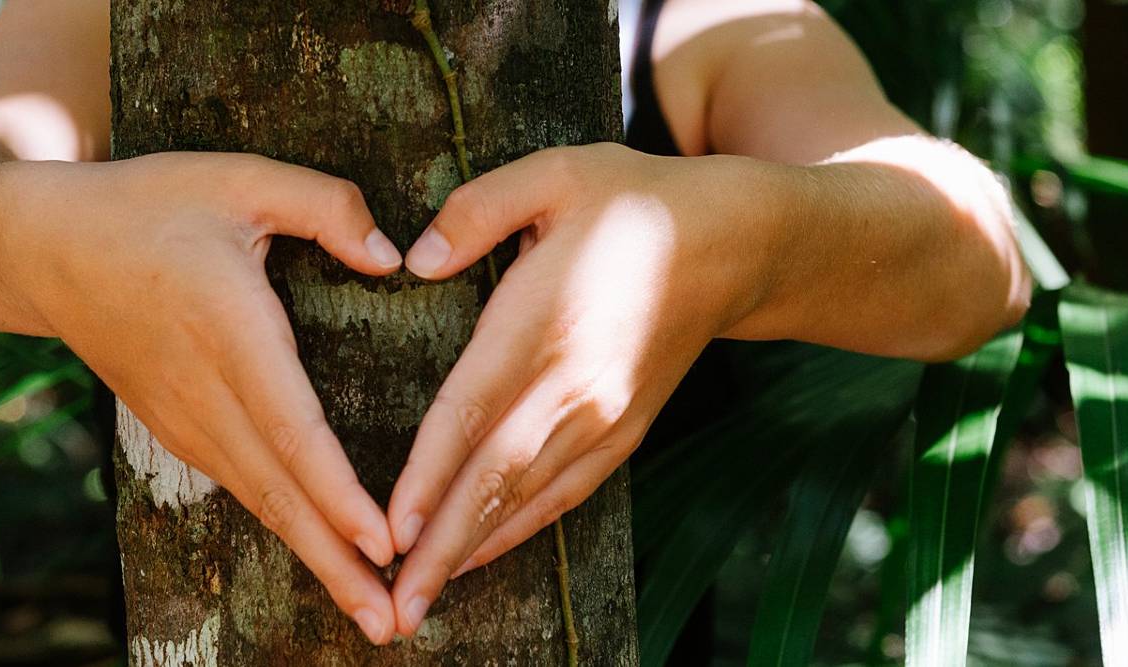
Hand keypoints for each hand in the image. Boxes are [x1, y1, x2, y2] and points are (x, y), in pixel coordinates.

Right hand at [0, 153, 404, 643]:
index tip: (381, 542)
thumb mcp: (237, 175)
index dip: (336, 491)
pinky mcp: (174, 428)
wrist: (36, 248)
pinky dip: (284, 529)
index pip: (289, 426)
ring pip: (258, 502)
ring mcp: (182, 418)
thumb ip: (325, 204)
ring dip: (315, 561)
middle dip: (336, 563)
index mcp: (226, 328)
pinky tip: (322, 558)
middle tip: (391, 626)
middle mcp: (202, 391)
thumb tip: (392, 258)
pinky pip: (239, 488)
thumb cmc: (143, 203)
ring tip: (371, 615)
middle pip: (277, 492)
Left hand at [383, 143, 789, 633]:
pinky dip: (517, 531)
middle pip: (493, 479)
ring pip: (527, 499)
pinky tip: (475, 555)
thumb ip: (476, 211)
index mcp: (546, 323)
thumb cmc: (634, 200)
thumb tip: (412, 260)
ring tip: (421, 602)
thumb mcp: (555, 173)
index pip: (471, 412)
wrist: (737, 243)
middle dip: (440, 547)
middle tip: (394, 605)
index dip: (427, 475)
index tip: (390, 528)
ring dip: (471, 552)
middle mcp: (576, 386)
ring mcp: (605, 418)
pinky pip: (563, 495)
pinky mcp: (624, 432)